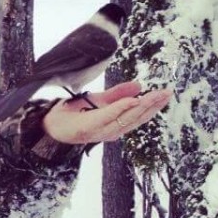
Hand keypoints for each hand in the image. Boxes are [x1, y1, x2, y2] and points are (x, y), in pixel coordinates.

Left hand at [42, 80, 172, 145]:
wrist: (51, 123)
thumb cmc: (75, 113)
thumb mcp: (100, 100)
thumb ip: (118, 94)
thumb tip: (139, 86)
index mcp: (116, 125)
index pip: (139, 115)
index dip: (153, 105)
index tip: (166, 93)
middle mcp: (111, 131)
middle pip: (136, 118)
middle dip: (153, 105)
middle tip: (166, 93)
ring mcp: (101, 131)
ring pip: (126, 118)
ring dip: (142, 106)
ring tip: (155, 96)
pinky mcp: (89, 128)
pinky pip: (108, 117)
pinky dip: (122, 108)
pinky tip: (133, 100)